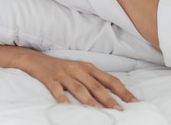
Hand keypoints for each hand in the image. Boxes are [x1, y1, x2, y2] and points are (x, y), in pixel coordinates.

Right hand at [16, 50, 137, 110]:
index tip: (133, 100)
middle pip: (96, 86)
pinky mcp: (50, 79)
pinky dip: (62, 99)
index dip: (122, 90)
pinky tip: (67, 107)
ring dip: (89, 100)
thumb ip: (94, 81)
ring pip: (79, 88)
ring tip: (98, 110)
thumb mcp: (80, 71)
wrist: (37, 60)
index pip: (109, 80)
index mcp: (88, 68)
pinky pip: (56, 90)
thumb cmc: (62, 68)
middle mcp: (78, 70)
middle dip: (109, 98)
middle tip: (119, 109)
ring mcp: (64, 74)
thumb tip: (111, 96)